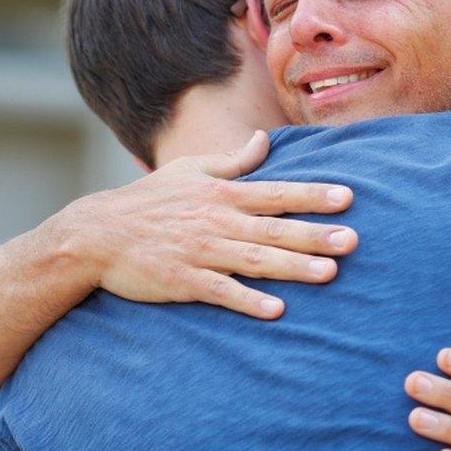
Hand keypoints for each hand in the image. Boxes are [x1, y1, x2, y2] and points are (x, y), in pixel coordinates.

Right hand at [55, 131, 357, 318]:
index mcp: (222, 194)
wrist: (96, 233)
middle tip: (354, 240)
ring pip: (255, 260)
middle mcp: (217, 221)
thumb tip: (264, 140)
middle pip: (274, 229)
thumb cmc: (148, 201)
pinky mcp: (183, 281)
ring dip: (293, 267)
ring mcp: (200, 251)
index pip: (277, 193)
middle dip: (316, 234)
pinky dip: (248, 300)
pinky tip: (276, 310)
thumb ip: (233, 160)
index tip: (348, 197)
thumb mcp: (190, 171)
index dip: (313, 195)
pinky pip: (221, 292)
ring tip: (328, 274)